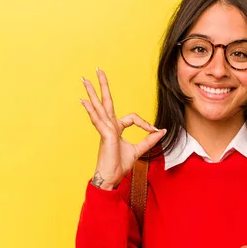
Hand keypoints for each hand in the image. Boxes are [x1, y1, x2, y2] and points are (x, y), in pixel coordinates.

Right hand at [80, 68, 165, 189]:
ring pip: (99, 107)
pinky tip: (84, 101)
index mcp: (116, 128)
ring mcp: (105, 129)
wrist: (111, 177)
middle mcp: (109, 126)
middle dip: (103, 86)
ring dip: (92, 92)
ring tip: (84, 79)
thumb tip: (162, 131)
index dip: (145, 123)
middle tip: (98, 70)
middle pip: (106, 102)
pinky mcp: (105, 135)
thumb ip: (149, 140)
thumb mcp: (139, 150)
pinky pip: (99, 120)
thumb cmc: (120, 165)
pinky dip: (91, 110)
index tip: (154, 131)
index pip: (132, 118)